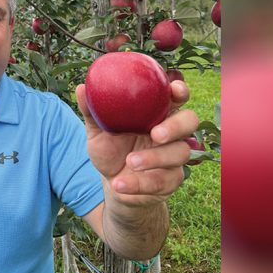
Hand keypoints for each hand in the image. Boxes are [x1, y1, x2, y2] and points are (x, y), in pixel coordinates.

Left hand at [75, 80, 199, 207]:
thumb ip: (92, 111)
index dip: (179, 90)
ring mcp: (174, 156)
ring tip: (130, 162)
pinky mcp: (172, 180)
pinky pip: (163, 181)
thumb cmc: (110, 149)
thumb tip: (81, 88)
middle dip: (176, 126)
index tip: (173, 89)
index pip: (176, 95)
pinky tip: (120, 184)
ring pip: (180, 153)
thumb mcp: (97, 131)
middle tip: (155, 134)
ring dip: (155, 158)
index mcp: (157, 112)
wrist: (113, 184)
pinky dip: (140, 183)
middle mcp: (171, 131)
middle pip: (190, 120)